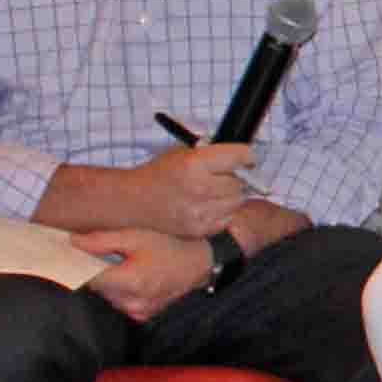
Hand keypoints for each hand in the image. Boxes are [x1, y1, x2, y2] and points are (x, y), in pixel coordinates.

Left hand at [71, 228, 211, 323]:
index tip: (76, 255)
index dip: (79, 266)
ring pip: (108, 297)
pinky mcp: (143, 315)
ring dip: (109, 283)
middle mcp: (132, 302)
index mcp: (129, 281)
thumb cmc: (169, 246)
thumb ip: (103, 240)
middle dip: (98, 272)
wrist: (199, 264)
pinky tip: (134, 278)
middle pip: (97, 288)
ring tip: (124, 265)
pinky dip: (121, 292)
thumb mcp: (137, 236)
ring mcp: (137, 311)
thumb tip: (73, 243)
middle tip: (107, 255)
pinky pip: (121, 303)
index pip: (88, 279)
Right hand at [130, 142, 256, 239]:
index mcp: (194, 163)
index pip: (239, 157)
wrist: (133, 200)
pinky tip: (205, 206)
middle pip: (239, 182)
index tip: (248, 159)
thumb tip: (243, 157)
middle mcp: (198, 187)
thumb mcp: (182, 152)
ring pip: (236, 201)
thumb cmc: (159, 173)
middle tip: (220, 177)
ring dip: (229, 196)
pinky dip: (222, 212)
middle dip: (233, 178)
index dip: (247, 157)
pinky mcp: (198, 228)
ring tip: (211, 192)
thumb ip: (212, 154)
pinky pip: (227, 218)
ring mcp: (199, 211)